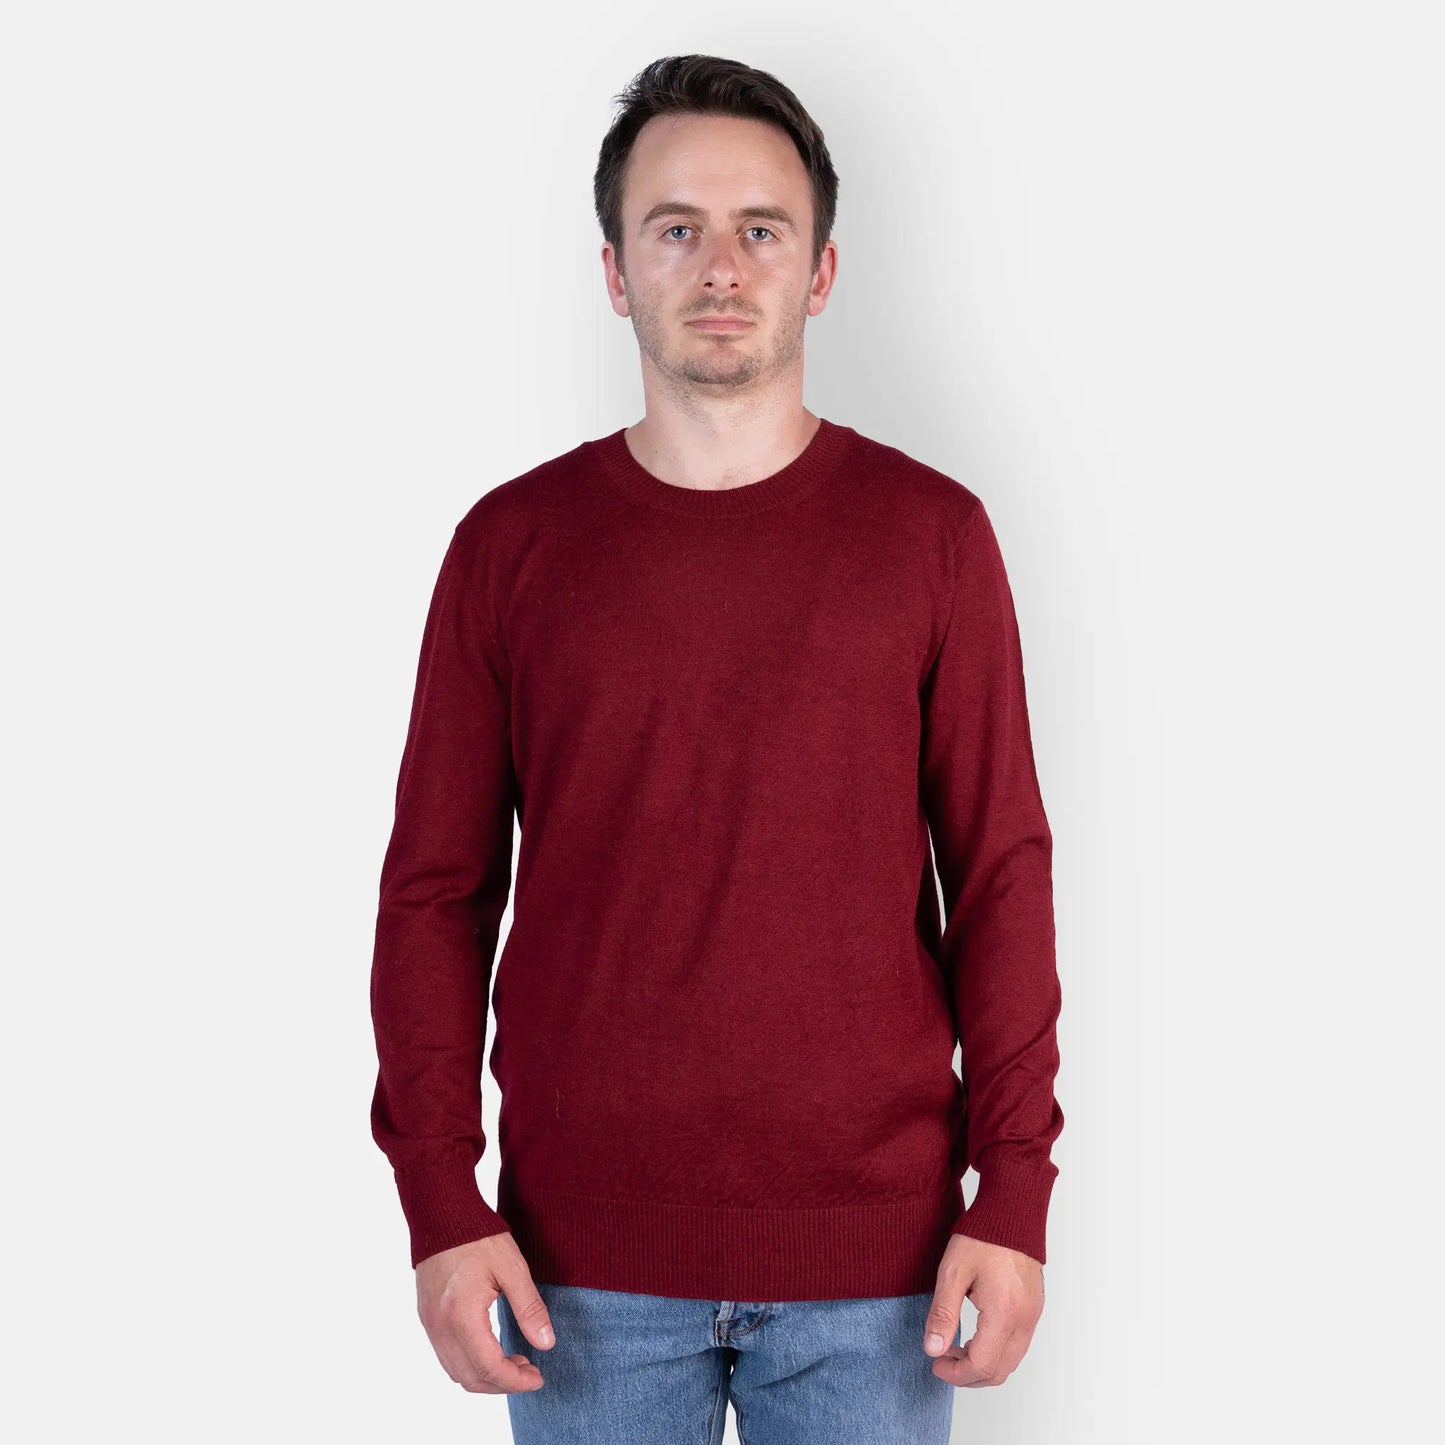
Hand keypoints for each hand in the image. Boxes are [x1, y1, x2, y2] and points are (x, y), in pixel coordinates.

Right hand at [415, 1232, 556, 1392]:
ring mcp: (430, 1324)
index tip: (538, 1378)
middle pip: (471, 1379)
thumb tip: (546, 1344)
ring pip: (456, 1372)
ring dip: (485, 1376)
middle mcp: (441, 1327)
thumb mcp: (512, 1269)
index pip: (490, 1368)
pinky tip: (491, 1348)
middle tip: (530, 1371)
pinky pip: (446, 1356)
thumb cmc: (478, 1237)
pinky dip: (470, 1363)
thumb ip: (529, 1308)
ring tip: (514, 1361)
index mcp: (462, 1316)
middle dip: (503, 1384)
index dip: (516, 1381)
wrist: (441, 1214)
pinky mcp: (427, 1317)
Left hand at [922, 1232, 1044, 1386]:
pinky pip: (1018, 1345)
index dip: (955, 1374)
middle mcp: (1025, 1320)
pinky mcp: (1034, 1308)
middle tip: (942, 1358)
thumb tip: (932, 1349)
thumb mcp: (953, 1272)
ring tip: (955, 1347)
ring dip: (982, 1365)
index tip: (935, 1364)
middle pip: (999, 1372)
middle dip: (968, 1374)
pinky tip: (975, 1336)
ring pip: (1010, 1362)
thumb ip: (942, 1313)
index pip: (982, 1365)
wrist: (1012, 1211)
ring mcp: (1033, 1315)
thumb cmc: (982, 1236)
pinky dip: (996, 1352)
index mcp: (1004, 1313)